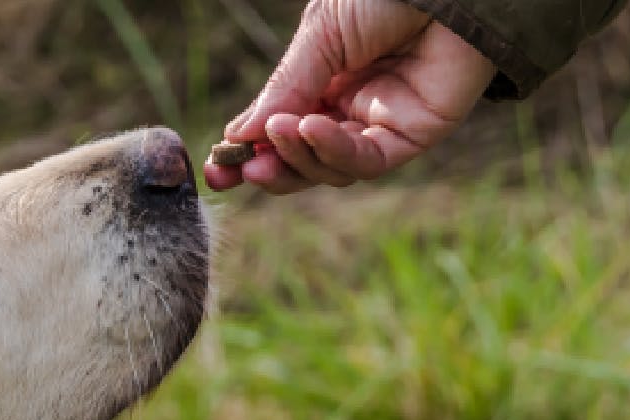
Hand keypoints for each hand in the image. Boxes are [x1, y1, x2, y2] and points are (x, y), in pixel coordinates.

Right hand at [204, 0, 496, 193]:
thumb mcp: (319, 37)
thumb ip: (286, 89)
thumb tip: (240, 136)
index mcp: (323, 79)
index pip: (280, 128)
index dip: (248, 150)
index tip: (216, 169)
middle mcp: (350, 107)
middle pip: (303, 159)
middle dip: (270, 168)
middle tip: (239, 171)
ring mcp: (380, 125)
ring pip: (331, 168)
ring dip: (298, 157)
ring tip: (280, 131)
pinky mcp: (413, 136)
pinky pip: (366, 161)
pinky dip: (333, 151)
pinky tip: (311, 129)